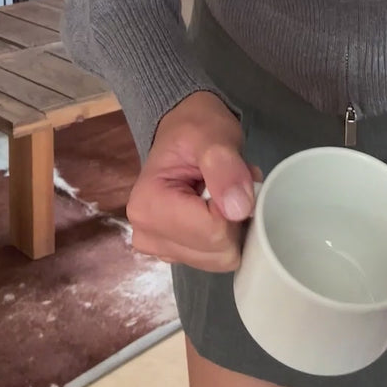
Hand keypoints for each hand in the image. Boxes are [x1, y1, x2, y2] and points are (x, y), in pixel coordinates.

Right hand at [127, 91, 261, 271]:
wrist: (184, 128)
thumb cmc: (196, 127)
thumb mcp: (214, 135)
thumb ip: (225, 167)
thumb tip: (238, 209)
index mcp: (149, 206)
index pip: (213, 231)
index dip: (235, 207)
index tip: (234, 178)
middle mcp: (147, 235)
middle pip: (216, 253)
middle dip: (235, 219)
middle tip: (233, 184)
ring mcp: (160, 248)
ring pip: (219, 260)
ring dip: (233, 226)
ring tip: (225, 192)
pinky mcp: (174, 252)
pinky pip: (215, 258)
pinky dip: (226, 234)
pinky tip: (218, 207)